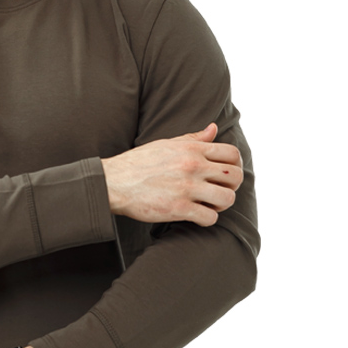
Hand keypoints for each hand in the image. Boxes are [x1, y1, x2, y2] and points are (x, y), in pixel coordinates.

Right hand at [100, 122, 243, 225]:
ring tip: (208, 205)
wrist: (113, 182)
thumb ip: (192, 138)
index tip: (225, 174)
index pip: (232, 154)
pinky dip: (207, 219)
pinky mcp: (178, 208)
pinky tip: (196, 215)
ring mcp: (186, 188)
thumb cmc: (138, 163)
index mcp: (191, 149)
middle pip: (235, 176)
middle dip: (231, 186)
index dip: (234, 165)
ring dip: (221, 205)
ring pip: (227, 199)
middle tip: (219, 191)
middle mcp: (192, 166)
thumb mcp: (165, 144)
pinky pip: (209, 218)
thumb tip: (213, 128)